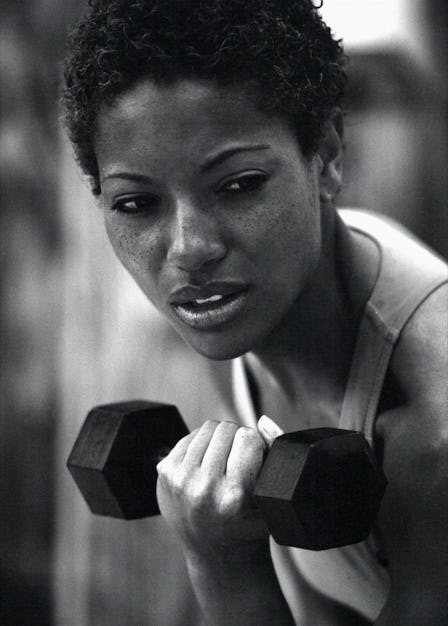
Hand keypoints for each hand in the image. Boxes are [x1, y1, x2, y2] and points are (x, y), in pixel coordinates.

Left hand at [156, 416, 282, 558]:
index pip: (249, 437)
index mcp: (233, 495)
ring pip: (208, 428)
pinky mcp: (164, 473)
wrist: (215, 553)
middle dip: (237, 439)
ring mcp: (180, 480)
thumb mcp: (272, 495)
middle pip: (227, 429)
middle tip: (239, 462)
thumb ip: (276, 451)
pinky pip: (190, 435)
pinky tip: (208, 463)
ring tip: (225, 462)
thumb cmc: (249, 522)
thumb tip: (262, 420)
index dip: (257, 445)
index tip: (256, 461)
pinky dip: (202, 444)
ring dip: (220, 439)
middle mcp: (203, 488)